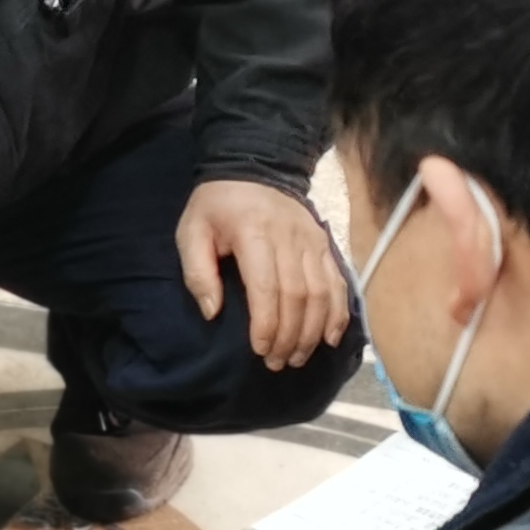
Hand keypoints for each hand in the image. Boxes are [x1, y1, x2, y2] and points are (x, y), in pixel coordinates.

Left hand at [176, 178, 352, 370]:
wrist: (253, 167)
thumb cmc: (217, 206)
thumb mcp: (192, 230)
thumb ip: (197, 271)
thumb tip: (212, 312)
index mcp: (254, 232)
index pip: (267, 287)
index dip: (266, 324)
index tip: (259, 350)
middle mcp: (289, 237)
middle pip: (297, 296)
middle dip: (289, 336)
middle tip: (276, 363)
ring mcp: (312, 241)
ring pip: (321, 293)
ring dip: (312, 331)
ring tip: (297, 357)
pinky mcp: (324, 244)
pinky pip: (338, 283)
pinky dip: (338, 313)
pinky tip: (329, 339)